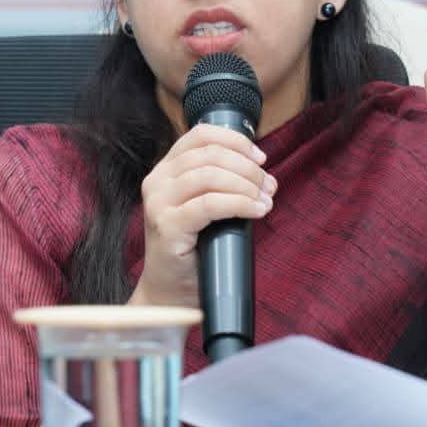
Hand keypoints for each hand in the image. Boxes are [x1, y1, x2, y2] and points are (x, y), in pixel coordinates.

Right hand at [133, 123, 276, 307]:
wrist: (171, 291)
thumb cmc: (194, 249)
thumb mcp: (206, 207)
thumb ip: (224, 184)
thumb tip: (265, 176)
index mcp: (166, 170)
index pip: (200, 135)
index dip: (235, 140)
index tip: (260, 158)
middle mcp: (157, 181)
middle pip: (210, 155)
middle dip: (248, 168)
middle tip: (269, 186)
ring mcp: (159, 203)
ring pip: (210, 175)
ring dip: (246, 184)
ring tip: (265, 200)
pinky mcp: (167, 226)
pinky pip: (209, 204)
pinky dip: (239, 203)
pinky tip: (256, 210)